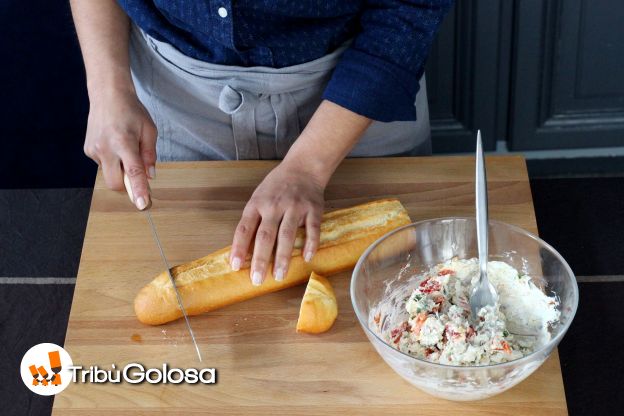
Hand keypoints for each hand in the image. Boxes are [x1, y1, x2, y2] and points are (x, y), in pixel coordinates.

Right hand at [83, 87, 156, 209]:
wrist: (107, 95)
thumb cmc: (131, 111)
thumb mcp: (149, 130)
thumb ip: (150, 155)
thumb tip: (150, 176)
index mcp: (124, 142)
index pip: (133, 172)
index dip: (138, 190)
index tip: (142, 204)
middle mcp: (105, 148)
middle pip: (115, 183)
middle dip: (127, 185)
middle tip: (136, 171)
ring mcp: (94, 150)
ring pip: (109, 174)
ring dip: (119, 169)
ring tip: (124, 147)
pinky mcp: (88, 150)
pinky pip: (103, 165)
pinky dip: (112, 161)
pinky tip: (114, 144)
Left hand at [230, 160, 325, 285]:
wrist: (303, 167)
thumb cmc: (277, 186)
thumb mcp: (259, 197)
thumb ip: (253, 220)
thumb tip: (243, 250)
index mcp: (257, 204)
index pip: (244, 229)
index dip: (238, 248)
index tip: (235, 267)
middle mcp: (274, 205)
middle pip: (265, 236)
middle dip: (260, 259)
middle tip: (257, 279)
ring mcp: (295, 207)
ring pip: (287, 235)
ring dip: (282, 257)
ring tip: (279, 276)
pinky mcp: (313, 209)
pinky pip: (312, 229)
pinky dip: (310, 243)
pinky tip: (306, 257)